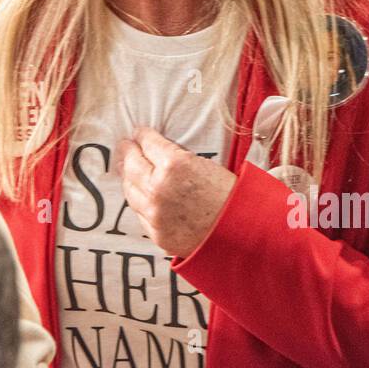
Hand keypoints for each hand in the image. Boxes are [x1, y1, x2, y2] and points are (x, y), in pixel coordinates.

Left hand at [116, 127, 235, 258]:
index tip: (139, 133)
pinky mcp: (156, 233)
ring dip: (128, 176)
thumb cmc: (231, 196)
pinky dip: (138, 200)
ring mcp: (155, 213)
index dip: (142, 135)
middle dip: (128, 152)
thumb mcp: (205, 165)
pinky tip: (139, 192)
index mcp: (174, 165)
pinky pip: (139, 212)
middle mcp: (158, 188)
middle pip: (132, 164)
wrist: (243, 234)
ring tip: (127, 168)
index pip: (148, 143)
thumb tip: (156, 150)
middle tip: (125, 145)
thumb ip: (176, 157)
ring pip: (130, 189)